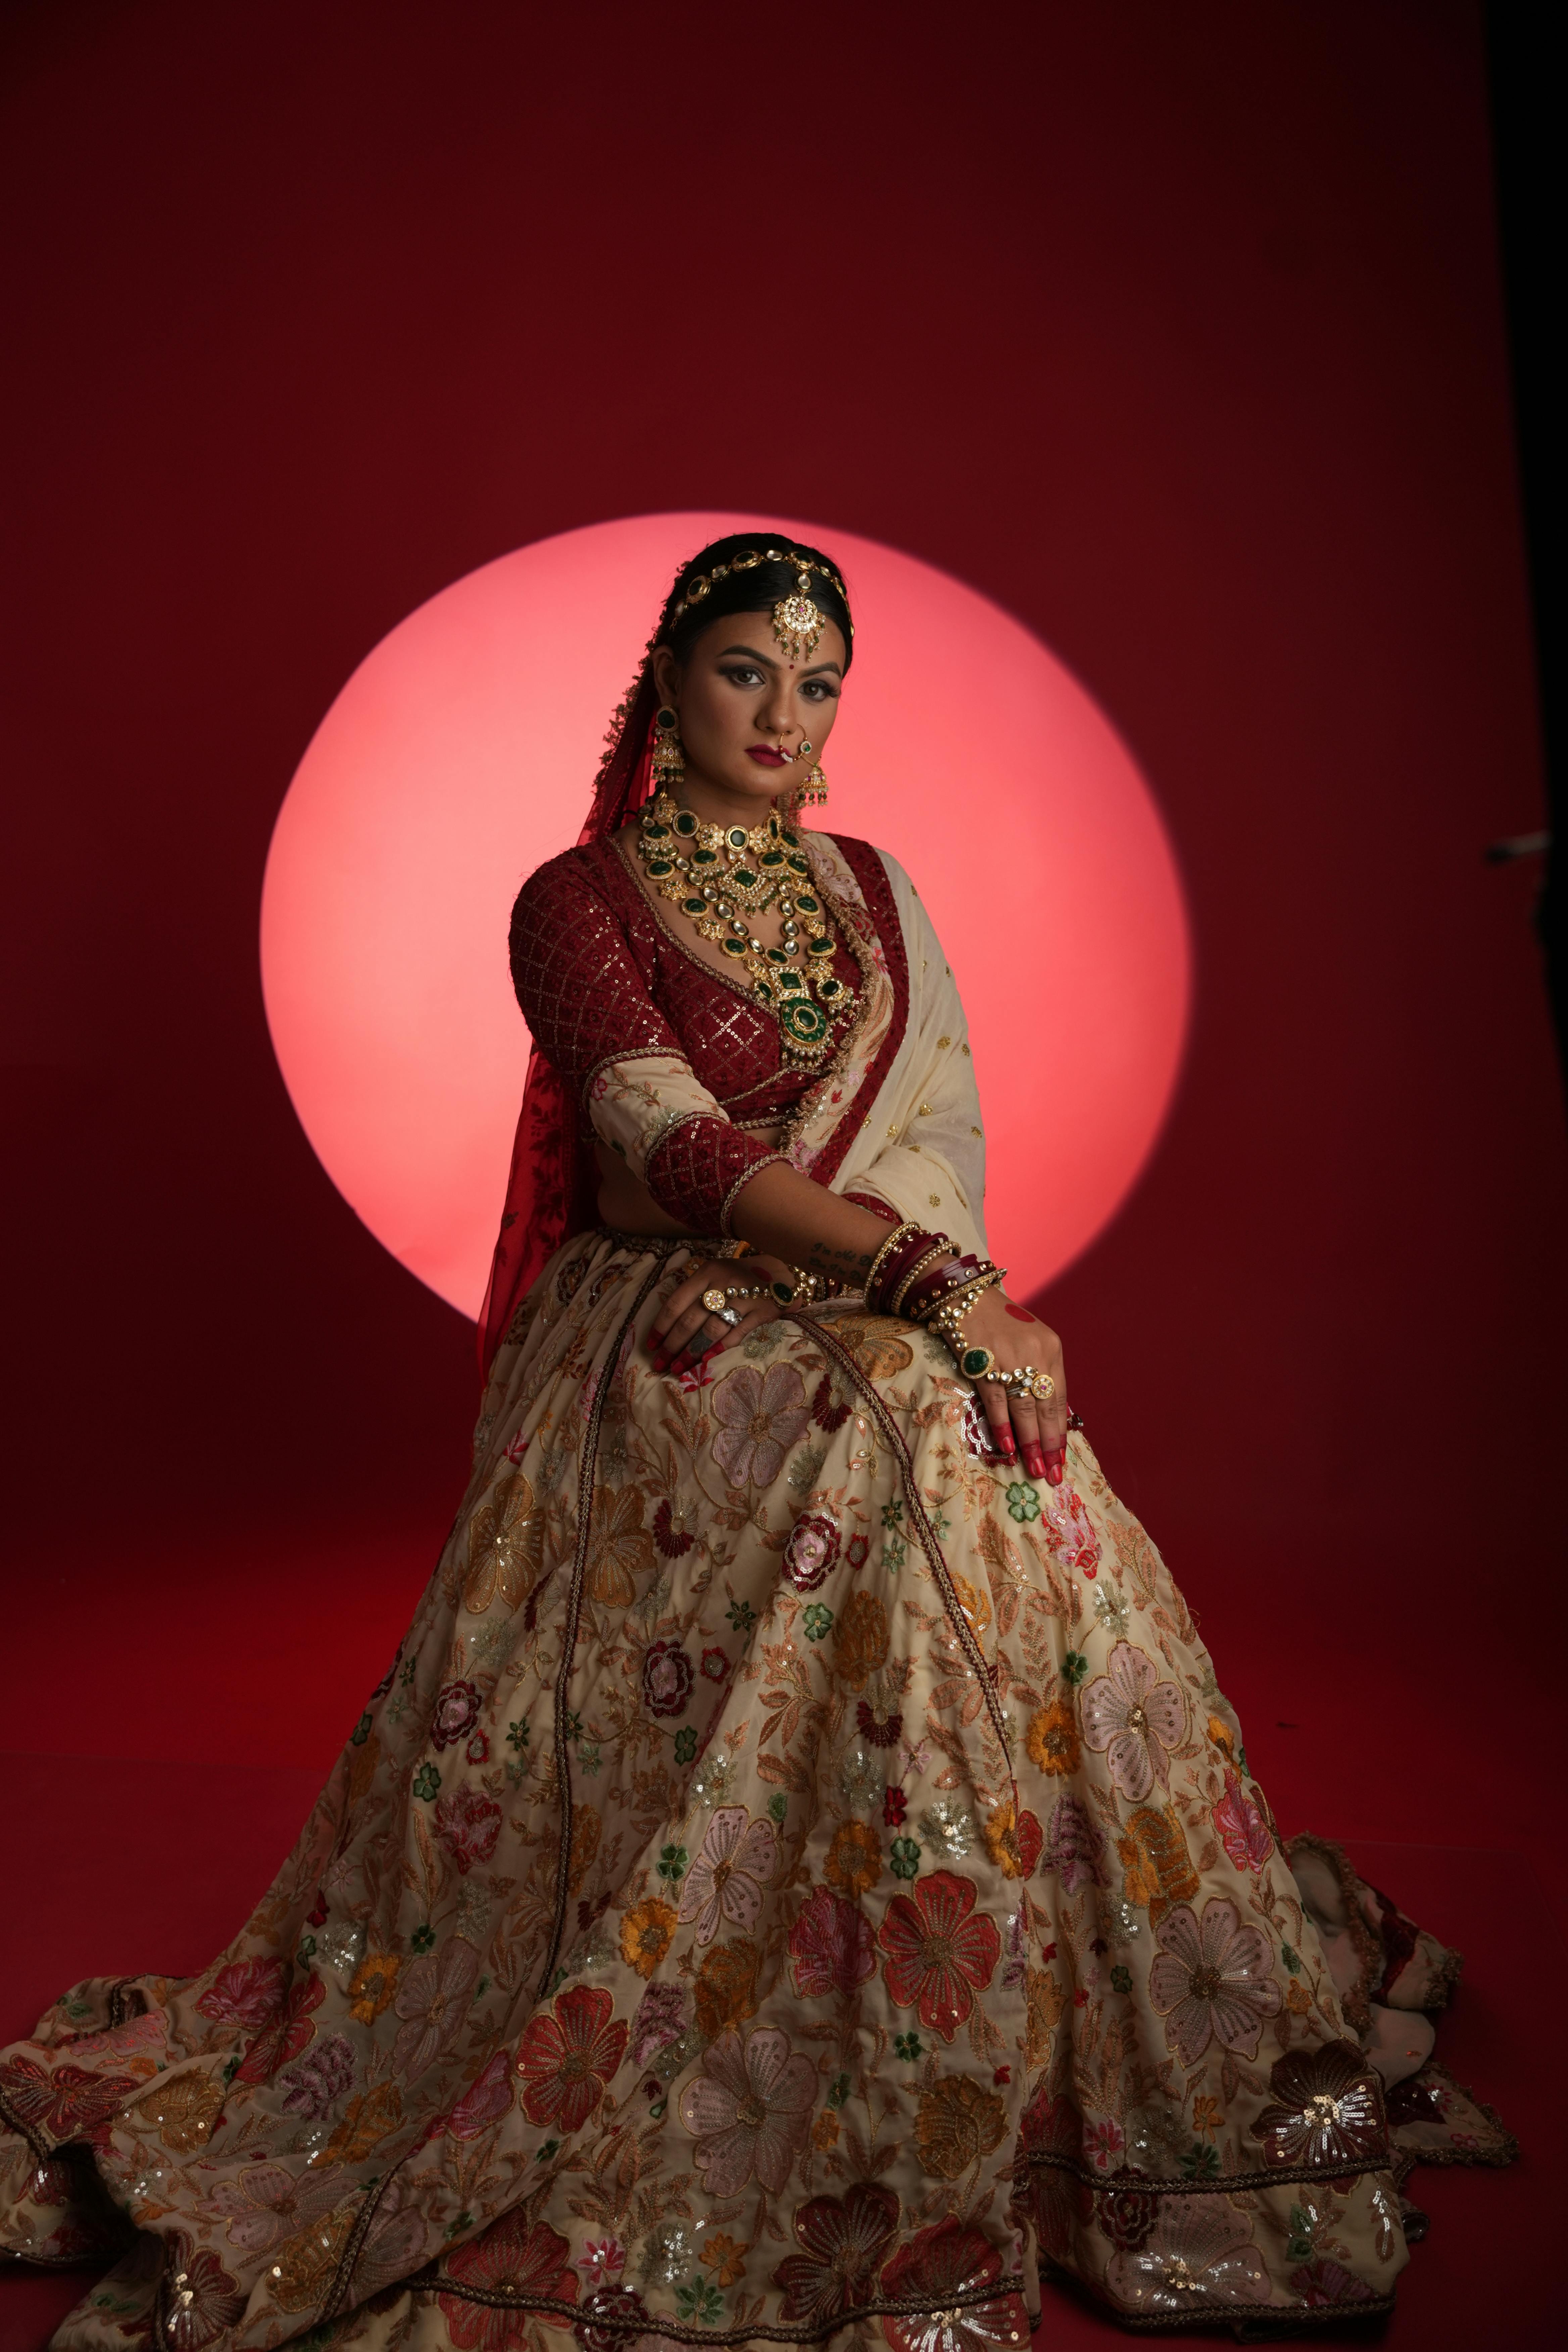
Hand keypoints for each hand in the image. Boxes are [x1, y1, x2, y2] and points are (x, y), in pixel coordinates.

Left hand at [647, 1255, 792, 1375]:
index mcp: (707, 1272)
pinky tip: (707, 1360)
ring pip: (712, 1329)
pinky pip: (737, 1334)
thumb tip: (665, 1328)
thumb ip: (693, 1293)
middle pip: (691, 1319)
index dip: (661, 1326)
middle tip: (661, 1364)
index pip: (677, 1301)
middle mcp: (724, 1282)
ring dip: (692, 1352)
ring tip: (679, 1367)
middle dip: (673, 1345)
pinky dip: (720, 1348)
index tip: (652, 1345)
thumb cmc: (737, 1279)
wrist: (779, 1275)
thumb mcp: (713, 1275)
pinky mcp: (763, 1311)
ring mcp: (745, 1297)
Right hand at [957, 1289, 1068, 1482]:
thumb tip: (1044, 1415)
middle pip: (1046, 1407)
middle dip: (1049, 1443)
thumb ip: (1039, 1373)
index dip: (1060, 1429)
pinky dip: (1003, 1425)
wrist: (967, 1296)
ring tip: (1034, 1468)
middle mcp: (1036, 1354)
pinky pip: (997, 1400)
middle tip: (1051, 1473)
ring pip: (1024, 1408)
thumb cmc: (1000, 1322)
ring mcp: (1010, 1358)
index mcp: (1052, 1349)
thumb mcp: (1031, 1342)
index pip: (1060, 1398)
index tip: (1060, 1456)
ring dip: (1029, 1441)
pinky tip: (1008, 1446)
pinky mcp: (984, 1362)